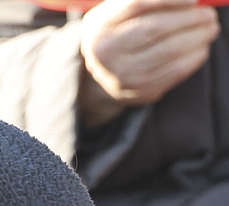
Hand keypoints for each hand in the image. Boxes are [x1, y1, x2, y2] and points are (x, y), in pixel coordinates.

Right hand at [80, 0, 218, 126]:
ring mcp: (122, 75)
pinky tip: (201, 47)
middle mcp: (106, 52)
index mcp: (100, 26)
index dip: (169, 0)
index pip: (136, 4)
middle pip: (153, 28)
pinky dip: (194, 56)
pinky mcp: (139, 91)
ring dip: (197, 37)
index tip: (194, 0)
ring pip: (168, 51)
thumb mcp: (120, 12)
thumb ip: (148, 1)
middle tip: (209, 14)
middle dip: (188, 18)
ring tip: (209, 28)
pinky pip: (174, 71)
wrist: (105, 72)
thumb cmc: (119, 33)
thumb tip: (189, 1)